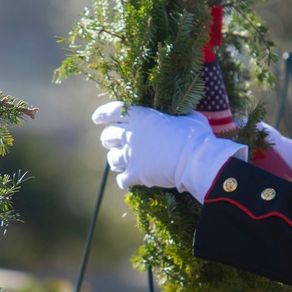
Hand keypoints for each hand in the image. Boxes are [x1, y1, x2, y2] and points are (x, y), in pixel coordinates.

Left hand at [93, 102, 246, 201]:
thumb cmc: (195, 135)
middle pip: (108, 135)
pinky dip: (124, 180)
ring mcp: (131, 155)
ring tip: (121, 161)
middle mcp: (131, 134)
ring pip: (112, 158)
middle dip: (108, 138)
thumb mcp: (190, 118)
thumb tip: (187, 117)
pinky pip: (121, 179)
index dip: (102, 114)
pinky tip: (129, 180)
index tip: (96, 118)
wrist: (194, 160)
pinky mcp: (135, 174)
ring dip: (115, 159)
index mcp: (141, 117)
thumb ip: (182, 117)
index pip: (113, 111)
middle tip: (111, 141)